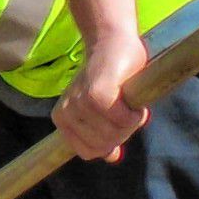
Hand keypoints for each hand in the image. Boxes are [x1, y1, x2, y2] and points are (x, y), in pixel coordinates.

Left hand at [55, 31, 150, 161]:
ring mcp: (80, 104)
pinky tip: (134, 99)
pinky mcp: (96, 94)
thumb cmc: (111, 76)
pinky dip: (135, 114)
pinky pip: (122, 120)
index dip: (110, 142)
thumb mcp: (104, 111)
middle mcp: (67, 114)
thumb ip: (105, 134)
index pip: (89, 152)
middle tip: (129, 111)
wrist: (113, 41)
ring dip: (132, 122)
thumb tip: (111, 158)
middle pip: (104, 144)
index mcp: (63, 120)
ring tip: (131, 103)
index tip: (118, 122)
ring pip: (114, 134)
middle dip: (124, 132)